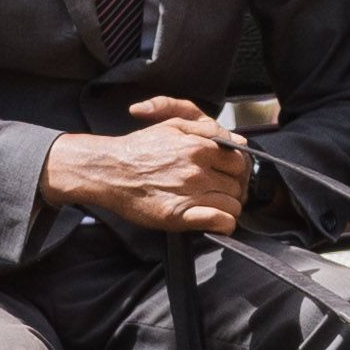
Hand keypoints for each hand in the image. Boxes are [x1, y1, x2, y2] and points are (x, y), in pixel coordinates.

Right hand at [41, 98, 252, 233]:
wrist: (110, 171)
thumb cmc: (139, 149)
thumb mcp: (173, 126)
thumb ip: (207, 130)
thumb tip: (237, 140)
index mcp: (199, 146)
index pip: (239, 161)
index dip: (235, 170)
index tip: (227, 175)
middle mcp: (198, 170)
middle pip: (238, 184)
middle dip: (232, 188)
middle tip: (219, 191)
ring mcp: (190, 193)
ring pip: (233, 204)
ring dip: (228, 206)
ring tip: (213, 205)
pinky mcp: (180, 215)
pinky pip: (221, 222)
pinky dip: (224, 223)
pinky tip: (216, 221)